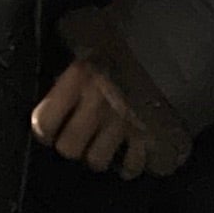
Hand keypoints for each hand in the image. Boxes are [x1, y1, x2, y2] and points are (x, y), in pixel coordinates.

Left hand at [31, 55, 144, 176]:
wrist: (169, 47)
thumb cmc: (122, 49)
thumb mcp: (90, 52)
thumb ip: (70, 78)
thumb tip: (54, 107)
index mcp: (79, 77)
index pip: (44, 122)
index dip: (45, 130)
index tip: (50, 130)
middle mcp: (98, 103)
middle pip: (69, 148)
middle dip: (73, 146)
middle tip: (80, 138)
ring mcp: (125, 121)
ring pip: (97, 161)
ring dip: (99, 155)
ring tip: (104, 145)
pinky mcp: (151, 134)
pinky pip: (132, 165)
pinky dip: (130, 164)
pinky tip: (129, 155)